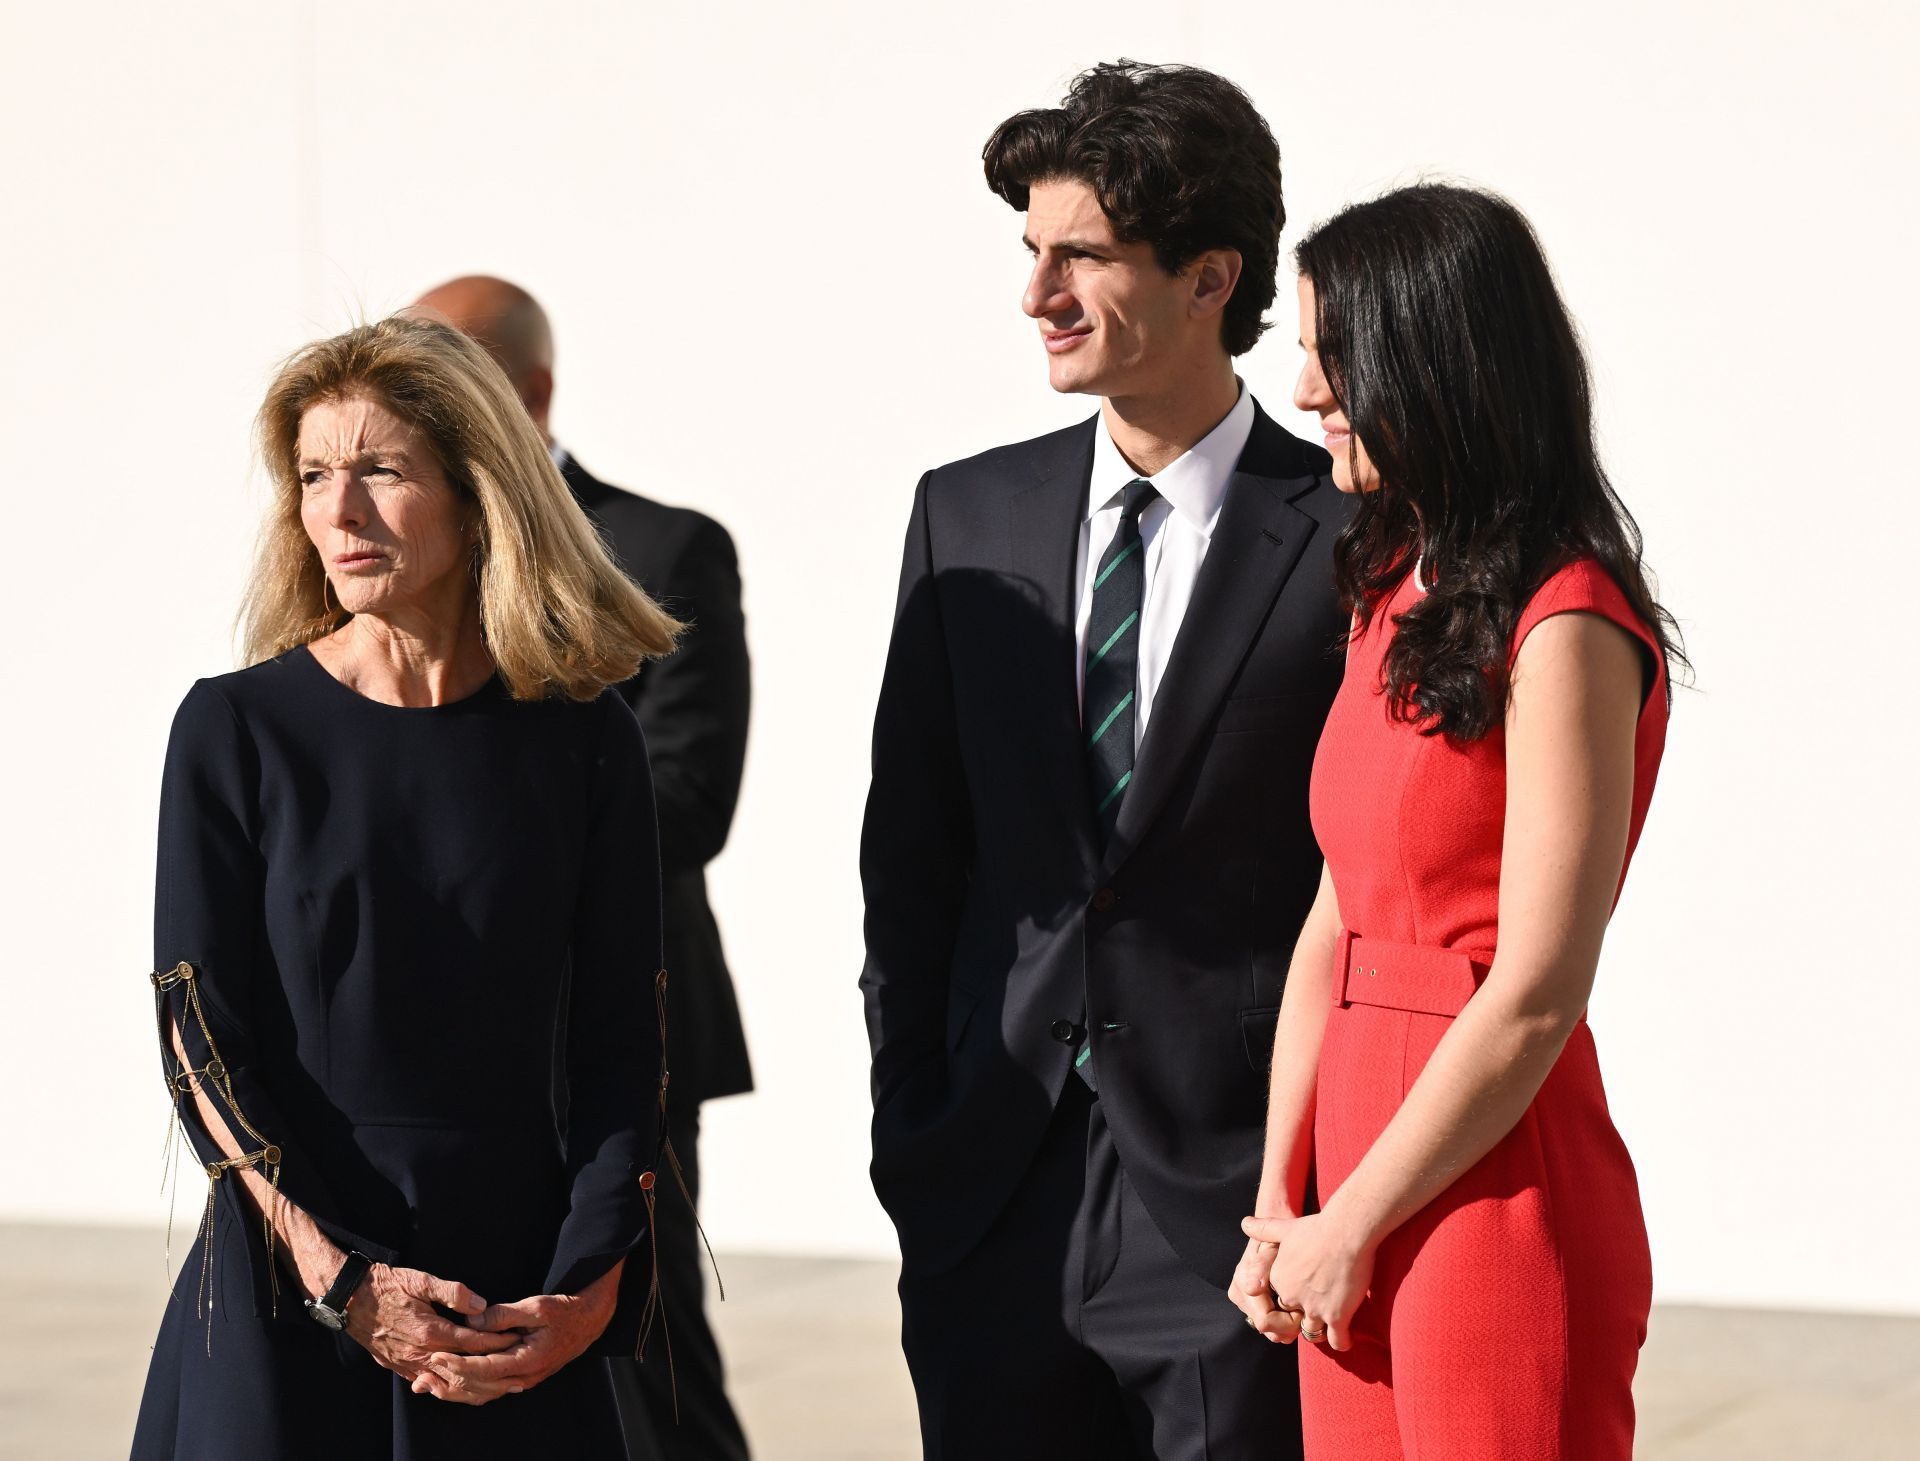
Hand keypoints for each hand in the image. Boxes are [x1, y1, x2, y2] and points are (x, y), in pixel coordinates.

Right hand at [341, 1264, 517, 1384]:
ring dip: (474, 1386)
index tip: (517, 1342)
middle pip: (464, 1370)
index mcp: (430, 1331)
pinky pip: (429, 1385)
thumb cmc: (388, 1285)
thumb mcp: (421, 1280)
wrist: (352, 1299)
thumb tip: (480, 1305)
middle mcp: (420, 1353)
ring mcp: (408, 1364)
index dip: (498, 1343)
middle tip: (518, 1373)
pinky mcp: (399, 1368)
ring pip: (447, 1383)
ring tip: (498, 1388)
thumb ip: (453, 1292)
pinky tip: (464, 1388)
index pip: (473, 1343)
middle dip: (493, 1372)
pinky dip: (449, 1388)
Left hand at [413, 1260, 623, 1405]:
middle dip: (448, 1383)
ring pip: (482, 1395)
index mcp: (528, 1361)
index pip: (484, 1370)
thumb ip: (503, 1315)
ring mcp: (521, 1381)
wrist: (588, 1321)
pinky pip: (489, 1390)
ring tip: (427, 1385)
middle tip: (421, 1376)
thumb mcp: (536, 1306)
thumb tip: (472, 1321)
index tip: (437, 1357)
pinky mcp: (519, 1378)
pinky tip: (449, 1383)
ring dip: (453, 1391)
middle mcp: (523, 1378)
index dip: (458, 1365)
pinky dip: (467, 1388)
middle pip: (478, 1390)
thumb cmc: (564, 1311)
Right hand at [1228, 1232, 1300, 1342]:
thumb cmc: (1279, 1239)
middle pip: (1267, 1330)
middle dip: (1288, 1326)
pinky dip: (1283, 1321)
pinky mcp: (1250, 1304)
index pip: (1265, 1321)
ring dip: (1286, 1325)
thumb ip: (1262, 1265)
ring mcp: (1243, 1300)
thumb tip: (1252, 1288)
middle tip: (1304, 1312)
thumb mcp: (1273, 1245)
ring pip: (1268, 1331)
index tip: (1302, 1309)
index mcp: (1242, 1280)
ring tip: (1299, 1309)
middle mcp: (1238, 1293)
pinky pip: (1269, 1324)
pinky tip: (1292, 1308)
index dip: (1288, 1322)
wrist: (1275, 1232)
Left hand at [1239, 1212, 1377, 1351]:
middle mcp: (1291, 1297)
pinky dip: (1342, 1342)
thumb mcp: (1284, 1228)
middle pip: (1293, 1319)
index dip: (1292, 1301)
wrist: (1345, 1232)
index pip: (1279, 1301)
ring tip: (1332, 1324)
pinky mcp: (1336, 1316)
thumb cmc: (1317, 1228)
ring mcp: (1314, 1309)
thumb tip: (1245, 1223)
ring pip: (1313, 1332)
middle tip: (1319, 1312)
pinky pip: (1337, 1340)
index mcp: (1278, 1279)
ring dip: (1321, 1330)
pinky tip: (1346, 1336)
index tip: (1304, 1296)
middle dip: (1303, 1318)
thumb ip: (1264, 1230)